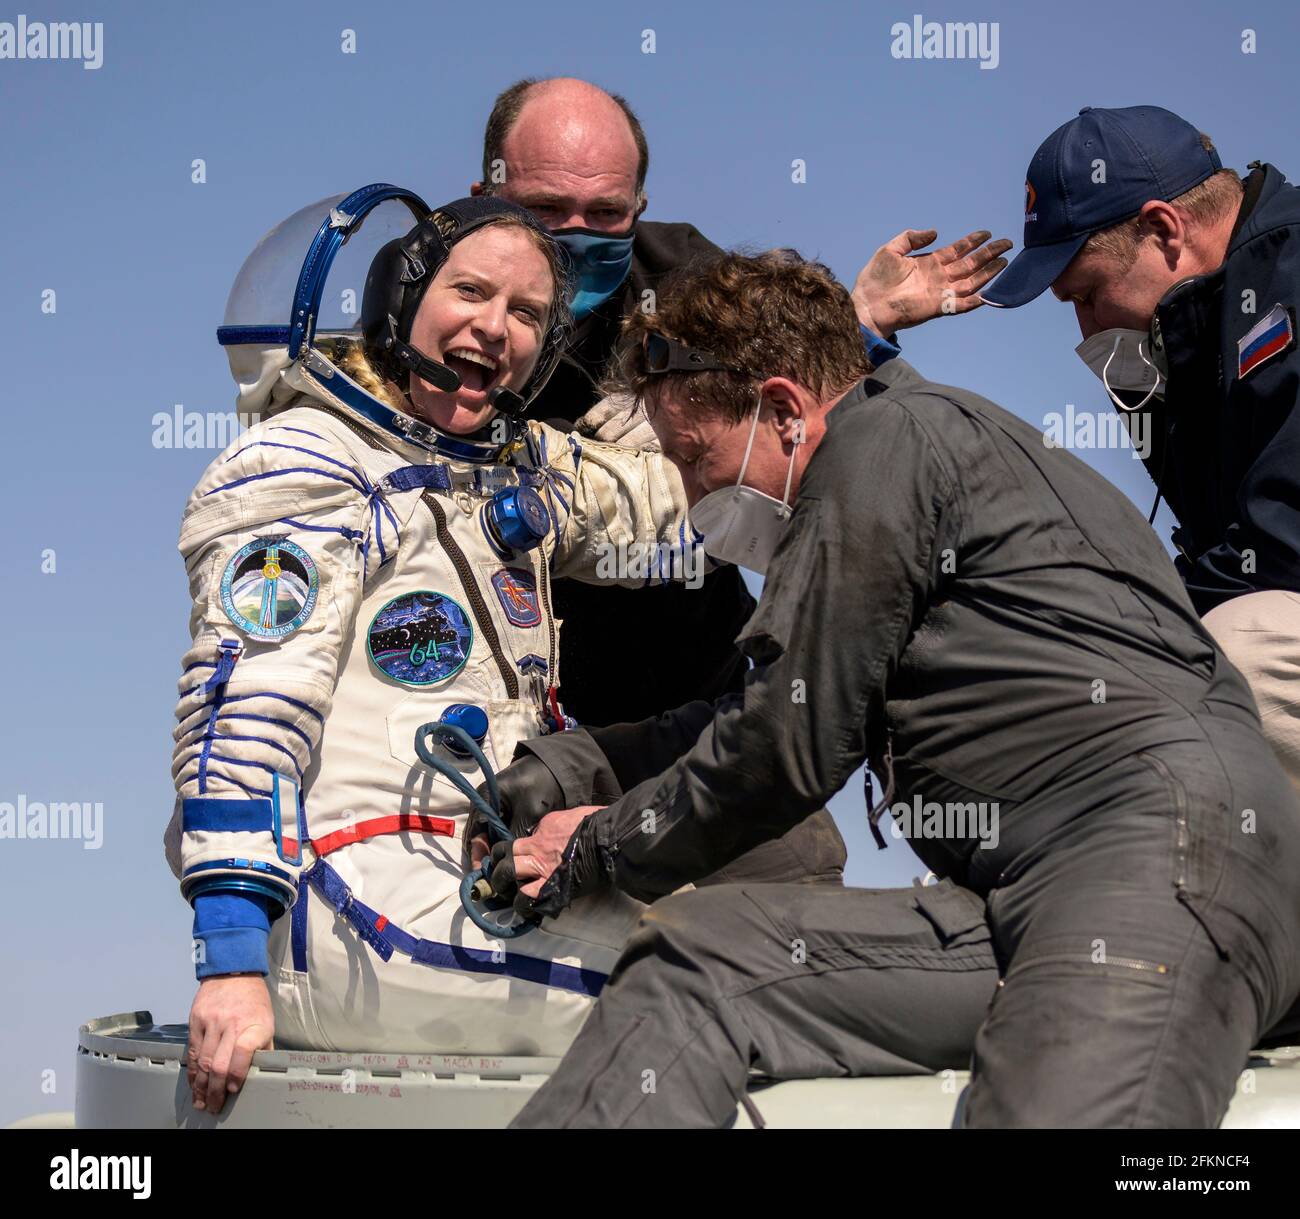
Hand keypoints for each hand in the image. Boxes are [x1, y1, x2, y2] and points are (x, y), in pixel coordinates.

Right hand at [187, 974, 273, 1114]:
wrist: (233, 971)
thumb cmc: (253, 999)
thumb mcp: (267, 1020)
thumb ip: (262, 1046)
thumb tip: (261, 1071)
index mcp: (254, 1023)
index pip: (243, 1051)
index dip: (237, 1074)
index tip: (234, 1089)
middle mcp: (231, 1023)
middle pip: (220, 1064)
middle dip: (216, 1091)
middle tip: (215, 1106)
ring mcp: (211, 1022)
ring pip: (204, 1062)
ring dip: (201, 1087)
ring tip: (202, 1102)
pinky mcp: (196, 1021)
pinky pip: (193, 1052)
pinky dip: (193, 1072)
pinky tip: (195, 1084)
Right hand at [465, 751, 565, 868]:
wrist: (559, 765)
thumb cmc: (542, 784)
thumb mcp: (530, 812)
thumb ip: (516, 836)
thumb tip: (508, 861)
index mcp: (485, 798)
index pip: (475, 831)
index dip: (479, 854)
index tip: (484, 873)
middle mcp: (485, 802)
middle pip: (480, 834)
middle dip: (486, 855)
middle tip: (494, 877)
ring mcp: (494, 805)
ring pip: (489, 834)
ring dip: (494, 851)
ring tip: (502, 871)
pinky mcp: (506, 809)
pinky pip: (499, 829)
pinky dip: (502, 842)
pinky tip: (510, 857)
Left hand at [486, 805, 604, 910]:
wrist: (607, 840)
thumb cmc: (591, 824)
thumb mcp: (563, 818)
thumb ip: (547, 828)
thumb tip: (540, 833)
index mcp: (538, 836)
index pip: (509, 845)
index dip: (502, 853)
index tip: (504, 859)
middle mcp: (536, 853)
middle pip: (504, 862)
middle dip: (497, 870)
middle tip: (499, 877)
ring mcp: (543, 872)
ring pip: (510, 880)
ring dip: (507, 888)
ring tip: (508, 894)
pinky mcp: (553, 889)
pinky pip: (529, 900)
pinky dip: (525, 904)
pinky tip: (526, 906)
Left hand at [852, 228, 1011, 334]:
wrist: (866, 305)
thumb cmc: (874, 280)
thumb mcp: (891, 250)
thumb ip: (911, 238)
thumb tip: (934, 233)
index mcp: (929, 262)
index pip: (957, 250)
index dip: (973, 241)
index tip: (987, 233)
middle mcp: (938, 277)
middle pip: (970, 264)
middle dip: (989, 254)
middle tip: (1007, 244)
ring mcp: (939, 292)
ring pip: (971, 281)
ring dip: (988, 272)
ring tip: (1004, 261)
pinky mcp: (936, 307)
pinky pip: (960, 305)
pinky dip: (973, 301)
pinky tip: (988, 294)